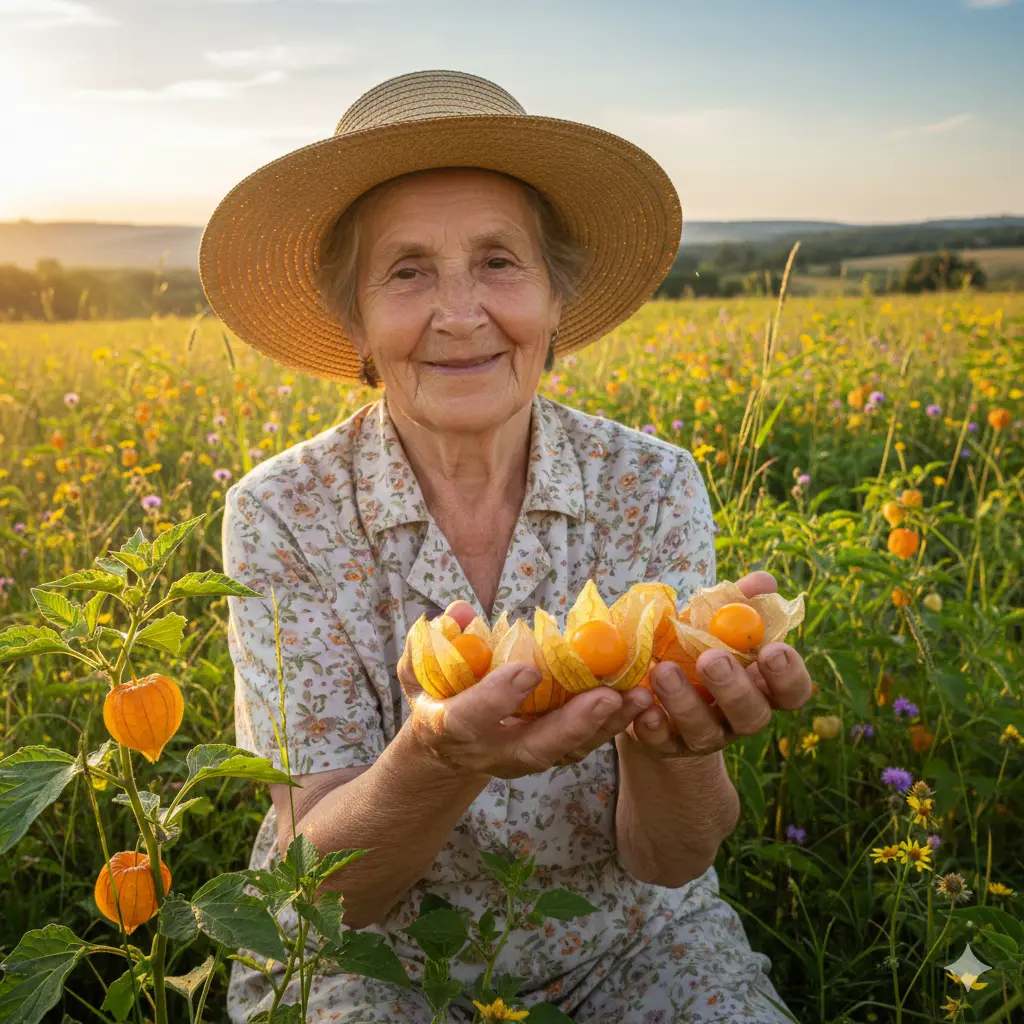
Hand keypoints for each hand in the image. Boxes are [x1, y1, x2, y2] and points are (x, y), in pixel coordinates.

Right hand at [398, 601, 652, 778]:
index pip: (470, 719)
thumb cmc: (433, 695)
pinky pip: (583, 745)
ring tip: (638, 696)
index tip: (527, 670)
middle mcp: (490, 751)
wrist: (446, 747)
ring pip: (567, 751)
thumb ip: (431, 643)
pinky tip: (640, 700)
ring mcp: (522, 758)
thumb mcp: (418, 667)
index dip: (497, 698)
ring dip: (605, 726)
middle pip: (534, 748)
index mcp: (449, 727)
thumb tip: (460, 612)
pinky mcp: (549, 754)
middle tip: (608, 696)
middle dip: (573, 725)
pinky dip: (612, 726)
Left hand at [626, 572, 811, 758]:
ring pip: (705, 731)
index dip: (789, 675)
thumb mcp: (709, 622)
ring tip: (663, 670)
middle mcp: (738, 716)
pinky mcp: (666, 745)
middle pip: (752, 714)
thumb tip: (765, 581)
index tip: (773, 649)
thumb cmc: (690, 648)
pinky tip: (642, 706)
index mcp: (759, 685)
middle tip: (712, 659)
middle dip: (734, 688)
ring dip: (685, 701)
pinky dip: (653, 725)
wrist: (648, 687)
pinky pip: (662, 742)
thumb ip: (736, 603)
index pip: (792, 691)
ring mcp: (704, 735)